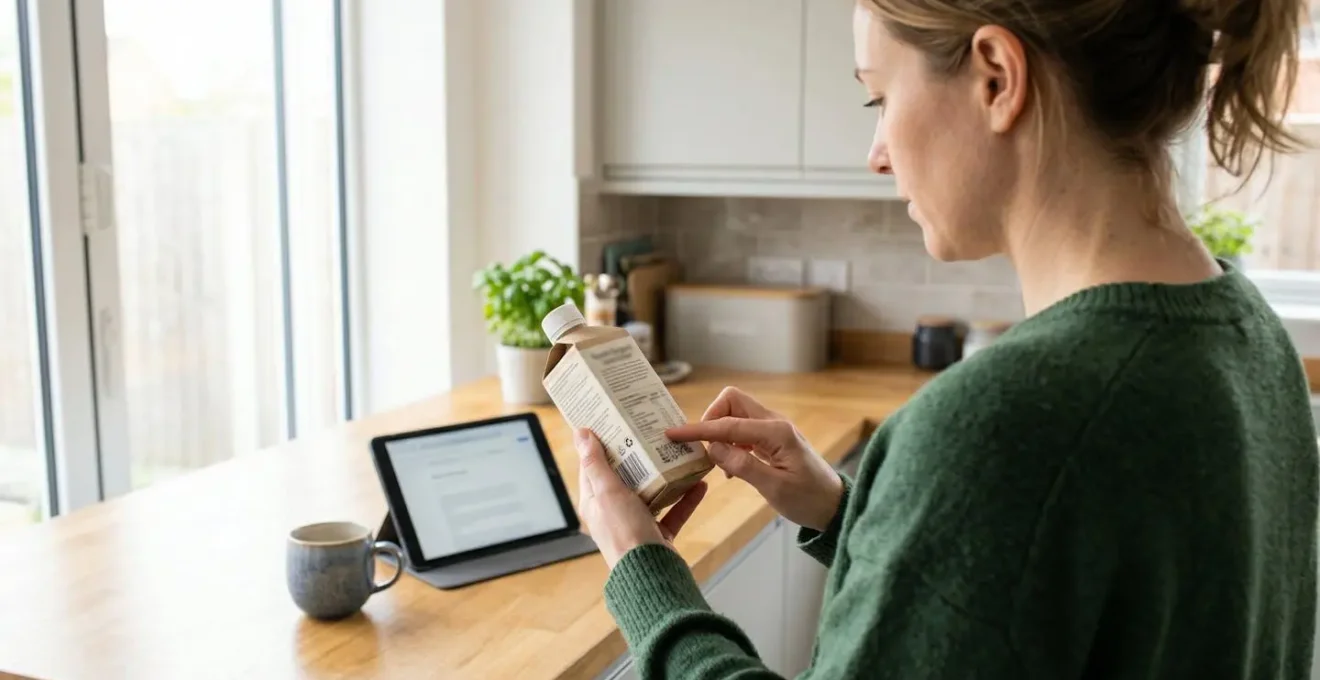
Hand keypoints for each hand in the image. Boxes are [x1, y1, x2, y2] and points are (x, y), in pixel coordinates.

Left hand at [574, 428, 707, 568]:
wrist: (650, 574)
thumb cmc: (624, 533)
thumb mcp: (607, 492)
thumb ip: (596, 463)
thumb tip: (580, 433)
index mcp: (594, 502)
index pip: (593, 467)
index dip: (602, 444)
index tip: (615, 422)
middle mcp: (613, 513)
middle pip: (626, 477)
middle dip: (639, 456)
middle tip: (653, 432)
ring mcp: (636, 524)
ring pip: (652, 493)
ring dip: (666, 475)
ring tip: (680, 454)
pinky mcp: (658, 535)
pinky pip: (674, 512)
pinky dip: (686, 498)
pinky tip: (700, 483)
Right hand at [666, 387, 842, 531]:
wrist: (833, 506)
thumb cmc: (808, 499)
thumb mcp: (774, 488)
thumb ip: (743, 466)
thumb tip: (713, 448)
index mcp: (777, 432)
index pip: (729, 424)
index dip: (698, 428)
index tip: (672, 433)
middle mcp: (774, 423)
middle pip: (732, 401)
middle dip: (711, 418)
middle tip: (703, 448)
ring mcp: (773, 429)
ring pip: (735, 413)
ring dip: (719, 431)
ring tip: (716, 461)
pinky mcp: (771, 439)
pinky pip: (742, 429)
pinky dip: (729, 441)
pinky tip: (731, 467)